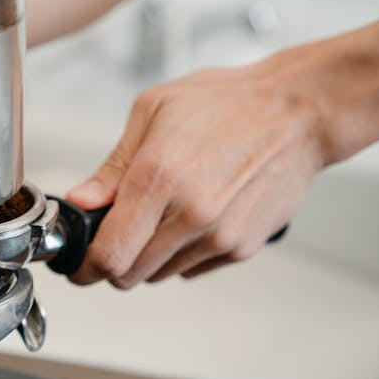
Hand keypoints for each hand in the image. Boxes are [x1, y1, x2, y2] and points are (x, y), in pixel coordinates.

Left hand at [65, 60, 326, 287]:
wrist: (299, 111)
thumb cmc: (228, 103)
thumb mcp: (153, 112)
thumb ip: (112, 167)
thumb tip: (81, 201)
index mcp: (159, 177)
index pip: (108, 254)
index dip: (85, 268)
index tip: (79, 266)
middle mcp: (190, 214)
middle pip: (128, 274)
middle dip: (113, 261)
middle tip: (117, 234)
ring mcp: (219, 236)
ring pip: (159, 275)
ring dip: (148, 257)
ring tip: (163, 215)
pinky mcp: (242, 247)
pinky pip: (192, 269)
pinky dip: (182, 254)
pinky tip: (193, 217)